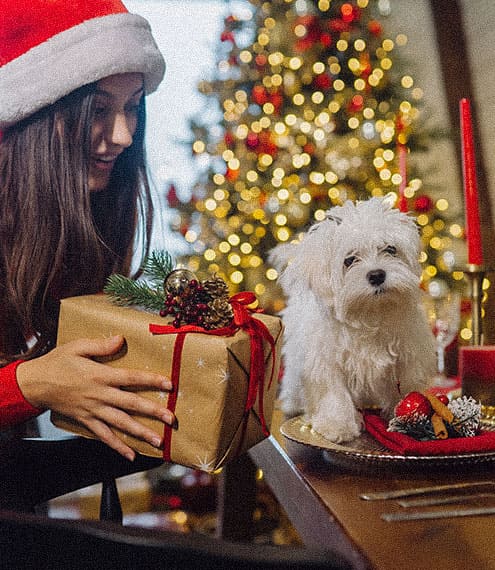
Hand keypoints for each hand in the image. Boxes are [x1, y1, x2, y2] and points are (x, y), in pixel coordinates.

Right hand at [16, 335, 173, 460]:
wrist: (34, 384)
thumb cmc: (58, 362)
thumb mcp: (77, 347)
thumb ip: (101, 345)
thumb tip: (121, 339)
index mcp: (100, 375)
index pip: (132, 378)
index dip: (152, 381)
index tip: (169, 384)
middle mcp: (100, 395)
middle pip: (131, 404)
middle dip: (153, 411)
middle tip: (171, 418)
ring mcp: (93, 410)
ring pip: (121, 423)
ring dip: (141, 432)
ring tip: (158, 440)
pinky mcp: (86, 421)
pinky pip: (104, 436)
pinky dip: (117, 446)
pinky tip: (131, 455)